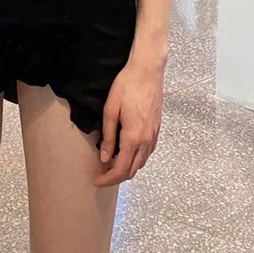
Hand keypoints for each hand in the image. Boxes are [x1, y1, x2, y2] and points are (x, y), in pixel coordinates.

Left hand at [94, 45, 165, 187]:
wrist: (147, 71)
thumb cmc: (126, 86)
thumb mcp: (110, 110)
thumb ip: (109, 136)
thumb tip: (105, 158)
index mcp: (133, 137)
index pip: (121, 169)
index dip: (107, 179)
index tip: (96, 181)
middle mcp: (146, 141)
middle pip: (132, 170)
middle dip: (116, 177)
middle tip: (101, 175)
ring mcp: (154, 135)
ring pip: (141, 163)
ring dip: (127, 168)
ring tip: (111, 164)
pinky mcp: (157, 129)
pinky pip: (147, 152)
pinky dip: (136, 159)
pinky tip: (126, 152)